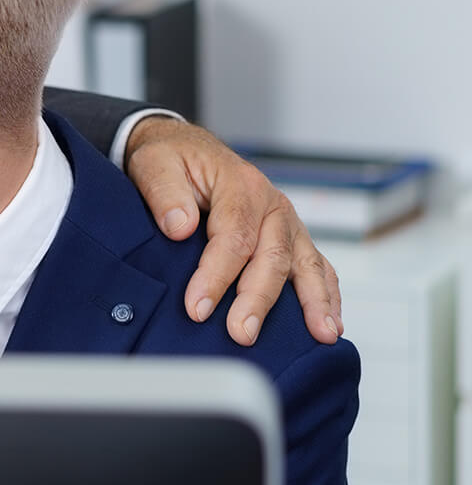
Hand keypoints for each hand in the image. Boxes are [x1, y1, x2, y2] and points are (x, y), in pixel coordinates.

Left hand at [124, 117, 343, 346]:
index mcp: (241, 185)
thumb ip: (165, 193)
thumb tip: (180, 227)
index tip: (197, 308)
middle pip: (272, 256)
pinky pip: (316, 266)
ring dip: (314, 302)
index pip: (233, 237)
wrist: (186, 149)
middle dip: (258, 299)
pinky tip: (329, 324)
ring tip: (321, 336)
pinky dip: (327, 294)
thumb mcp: (154, 164)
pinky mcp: (290, 238)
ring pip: (305, 264)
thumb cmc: (171, 160)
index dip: (216, 275)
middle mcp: (272, 205)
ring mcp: (286, 223)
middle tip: (241, 334)